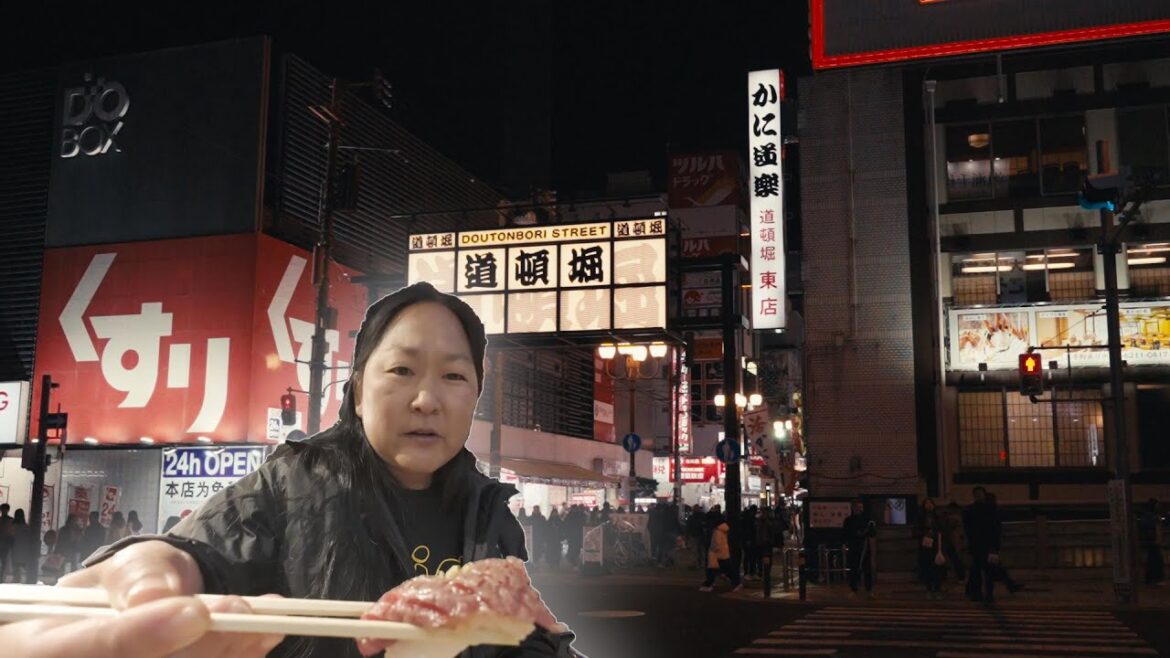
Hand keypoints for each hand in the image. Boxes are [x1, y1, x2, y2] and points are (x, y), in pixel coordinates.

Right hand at [47, 540, 283, 657]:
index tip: (192, 613)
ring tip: (269, 621)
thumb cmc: (133, 585)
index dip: (136, 638)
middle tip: (244, 611)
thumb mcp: (133, 564)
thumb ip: (139, 575)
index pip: (81, 648)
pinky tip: (262, 639)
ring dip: (227, 654)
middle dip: (200, 645)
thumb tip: (152, 596)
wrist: (157, 610)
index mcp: (42, 642)